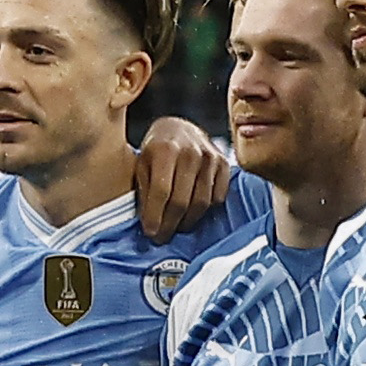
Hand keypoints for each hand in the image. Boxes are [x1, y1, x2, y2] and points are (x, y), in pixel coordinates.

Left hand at [132, 112, 233, 235]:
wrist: (179, 128)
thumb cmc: (156, 150)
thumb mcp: (141, 164)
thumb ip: (144, 191)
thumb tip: (149, 225)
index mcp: (165, 150)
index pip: (161, 191)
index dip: (155, 216)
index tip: (151, 233)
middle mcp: (190, 152)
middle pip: (182, 200)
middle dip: (170, 224)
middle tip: (162, 237)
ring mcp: (210, 157)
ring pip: (201, 202)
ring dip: (188, 221)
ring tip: (176, 228)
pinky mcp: (224, 163)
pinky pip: (218, 197)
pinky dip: (206, 210)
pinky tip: (192, 213)